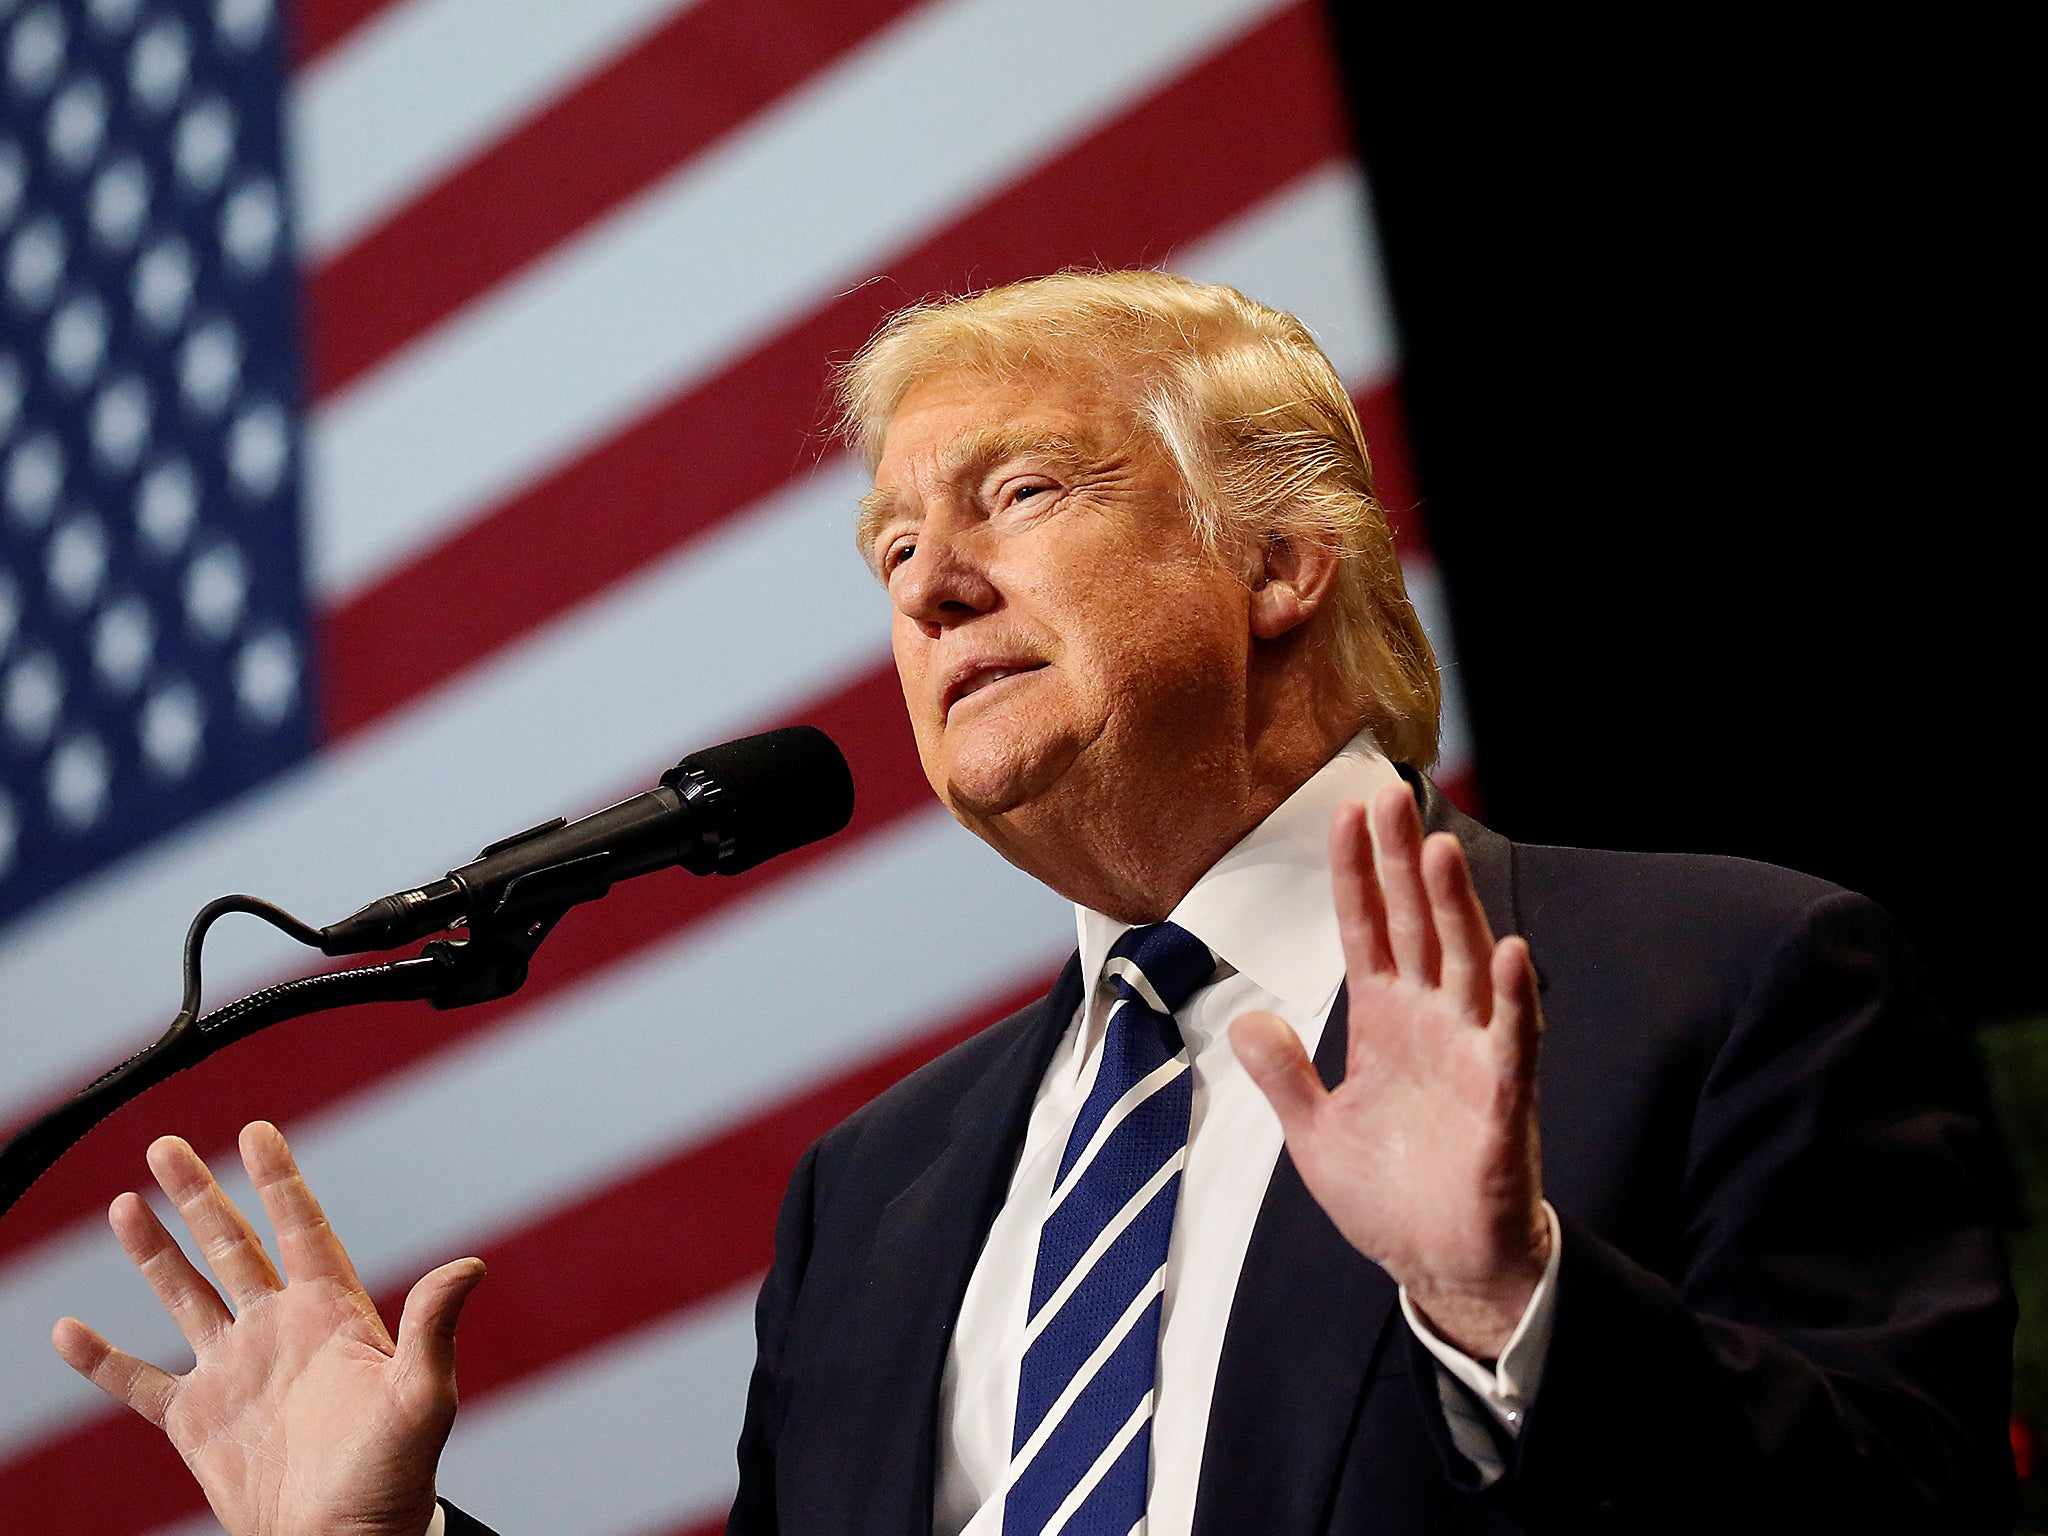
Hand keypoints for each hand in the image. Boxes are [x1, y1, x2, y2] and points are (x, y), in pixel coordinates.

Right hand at [50, 1121, 484, 1535]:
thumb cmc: (395, 1475)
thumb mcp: (422, 1396)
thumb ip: (434, 1327)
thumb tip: (471, 1266)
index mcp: (332, 1314)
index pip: (301, 1229)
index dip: (280, 1180)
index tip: (257, 1130)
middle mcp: (279, 1330)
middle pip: (233, 1246)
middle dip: (200, 1196)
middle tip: (166, 1145)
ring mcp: (235, 1371)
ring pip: (185, 1296)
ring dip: (154, 1253)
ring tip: (126, 1204)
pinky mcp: (198, 1421)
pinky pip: (139, 1382)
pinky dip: (102, 1360)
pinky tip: (68, 1330)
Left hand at [1230, 783, 1548, 1358]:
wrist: (1442, 1268)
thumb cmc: (1391, 1197)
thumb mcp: (1315, 1134)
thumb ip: (1285, 1076)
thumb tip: (1246, 1023)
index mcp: (1384, 1022)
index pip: (1367, 930)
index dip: (1356, 874)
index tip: (1344, 811)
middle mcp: (1431, 1023)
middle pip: (1415, 926)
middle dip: (1401, 862)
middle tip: (1389, 794)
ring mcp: (1471, 1054)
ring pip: (1464, 964)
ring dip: (1453, 908)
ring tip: (1437, 848)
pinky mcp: (1503, 1100)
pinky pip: (1513, 1039)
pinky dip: (1513, 996)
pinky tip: (1509, 950)